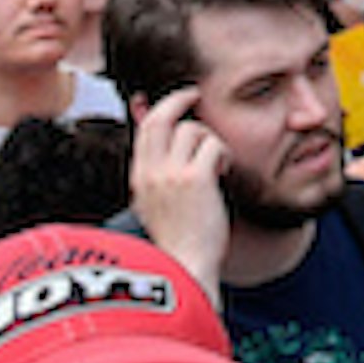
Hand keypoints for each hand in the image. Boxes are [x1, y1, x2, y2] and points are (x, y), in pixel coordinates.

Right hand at [130, 89, 232, 290]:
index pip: (145, 129)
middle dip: (180, 99)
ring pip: (193, 129)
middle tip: (196, 95)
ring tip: (218, 163)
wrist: (187, 267)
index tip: (180, 99)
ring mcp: (170, 175)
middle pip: (161, 117)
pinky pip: (213, 145)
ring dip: (212, 140)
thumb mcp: (156, 202)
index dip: (162, 106)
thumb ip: (158, 171)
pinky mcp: (194, 179)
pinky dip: (224, 154)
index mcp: (139, 179)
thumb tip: (161, 149)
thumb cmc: (180, 239)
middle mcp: (150, 173)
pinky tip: (224, 172)